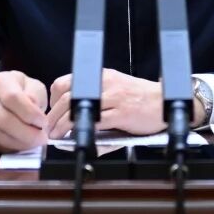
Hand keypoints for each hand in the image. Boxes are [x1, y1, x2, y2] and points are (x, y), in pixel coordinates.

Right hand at [0, 71, 47, 152]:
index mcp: (1, 81)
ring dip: (18, 143)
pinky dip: (8, 148)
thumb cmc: (20, 91)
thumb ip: (35, 95)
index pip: (12, 97)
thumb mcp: (32, 87)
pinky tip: (19, 145)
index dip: (30, 113)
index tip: (43, 123)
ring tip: (33, 144)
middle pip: (3, 119)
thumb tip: (32, 108)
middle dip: (26, 133)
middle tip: (41, 139)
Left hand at [45, 68, 165, 138]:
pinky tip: (77, 137)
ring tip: (56, 135)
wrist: (164, 101)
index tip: (51, 112)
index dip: (54, 98)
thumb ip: (96, 97)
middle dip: (53, 115)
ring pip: (77, 108)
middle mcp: (104, 83)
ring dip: (62, 124)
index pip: (66, 82)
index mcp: (101, 76)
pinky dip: (82, 130)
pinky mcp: (121, 113)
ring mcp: (113, 97)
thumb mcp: (115, 89)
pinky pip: (95, 122)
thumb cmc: (141, 98)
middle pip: (67, 96)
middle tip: (49, 128)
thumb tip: (73, 114)